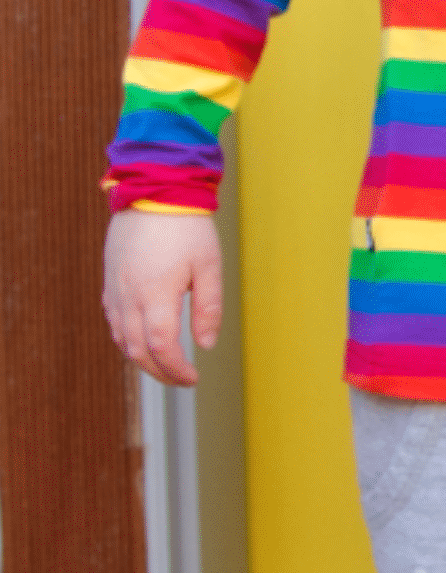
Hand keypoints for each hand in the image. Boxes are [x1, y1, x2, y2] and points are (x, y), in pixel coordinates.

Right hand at [104, 209, 222, 386]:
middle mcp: (128, 296)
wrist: (153, 192)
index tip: (192, 379)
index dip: (175, 369)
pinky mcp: (110, 282)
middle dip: (159, 372)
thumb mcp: (208, 266)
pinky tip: (142, 342)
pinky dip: (126, 339)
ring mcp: (114, 290)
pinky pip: (113, 321)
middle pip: (136, 350)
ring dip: (141, 359)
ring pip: (121, 338)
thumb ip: (208, 308)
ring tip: (165, 366)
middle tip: (181, 380)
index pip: (160, 346)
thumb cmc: (186, 227)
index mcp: (155, 294)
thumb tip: (206, 344)